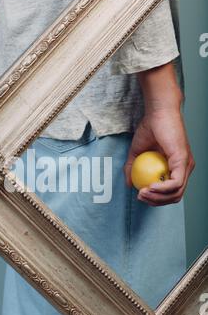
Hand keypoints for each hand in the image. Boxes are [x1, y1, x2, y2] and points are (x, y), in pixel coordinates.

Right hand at [124, 63, 194, 205]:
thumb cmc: (150, 127)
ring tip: (142, 193)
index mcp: (177, 167)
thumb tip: (129, 184)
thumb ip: (132, 168)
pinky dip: (162, 189)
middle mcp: (185, 168)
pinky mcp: (184, 161)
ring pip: (176, 193)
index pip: (171, 192)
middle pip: (175, 197)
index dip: (156, 199)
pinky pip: (175, 183)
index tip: (140, 195)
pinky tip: (149, 186)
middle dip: (156, 202)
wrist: (158, 112)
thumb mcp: (136, 152)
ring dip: (158, 198)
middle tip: (140, 196)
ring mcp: (186, 165)